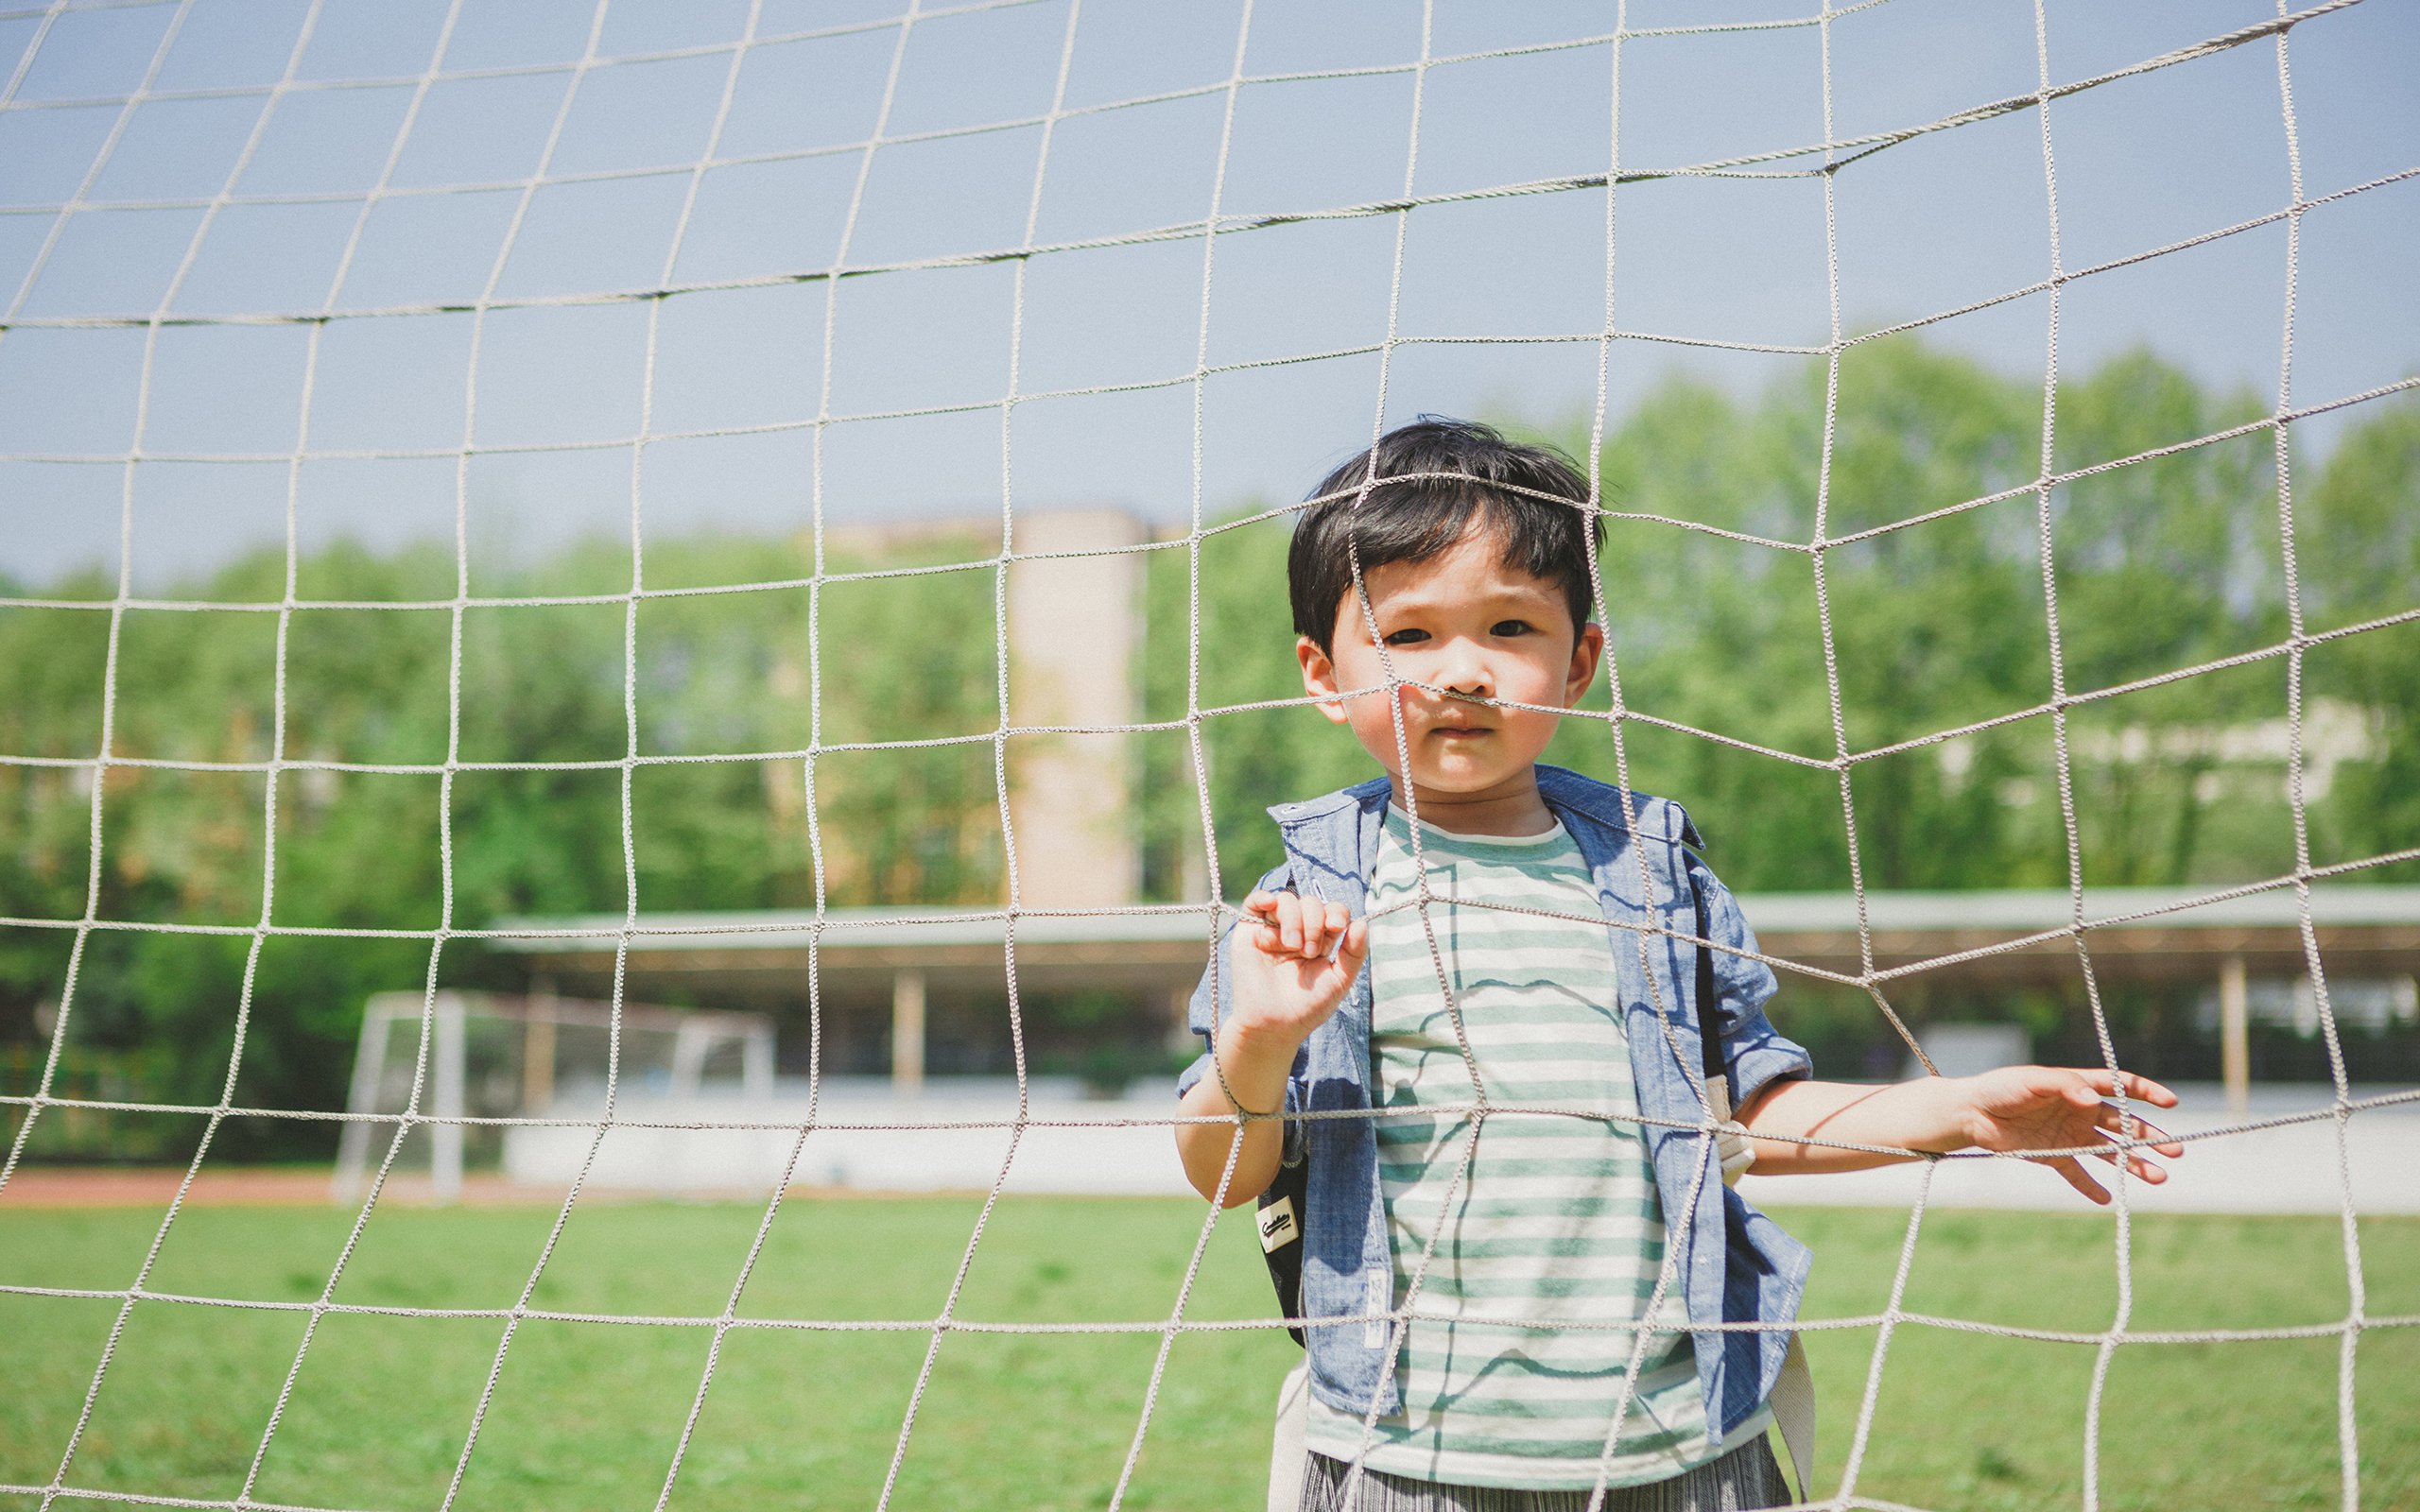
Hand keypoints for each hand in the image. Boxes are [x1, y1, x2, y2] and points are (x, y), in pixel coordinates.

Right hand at [1224, 890, 1368, 1054]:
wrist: (1273, 1025)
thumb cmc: (1306, 1007)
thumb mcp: (1339, 981)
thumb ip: (1354, 953)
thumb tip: (1361, 923)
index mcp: (1320, 940)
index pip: (1332, 911)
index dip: (1336, 913)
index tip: (1335, 927)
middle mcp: (1297, 931)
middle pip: (1311, 903)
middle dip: (1314, 922)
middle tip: (1309, 952)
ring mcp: (1273, 930)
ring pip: (1287, 900)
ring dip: (1293, 919)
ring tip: (1292, 945)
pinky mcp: (1249, 932)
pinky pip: (1254, 903)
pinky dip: (1263, 897)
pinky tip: (1270, 904)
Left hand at [1955, 1066, 2184, 1204]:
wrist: (1971, 1113)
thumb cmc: (2001, 1088)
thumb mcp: (2032, 1080)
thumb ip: (2064, 1086)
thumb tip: (2092, 1098)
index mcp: (2079, 1088)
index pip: (2121, 1087)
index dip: (2147, 1093)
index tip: (2171, 1103)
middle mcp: (2081, 1112)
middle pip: (2124, 1125)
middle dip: (2149, 1138)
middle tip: (2176, 1151)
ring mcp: (2070, 1135)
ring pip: (2109, 1152)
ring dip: (2133, 1164)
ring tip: (2158, 1178)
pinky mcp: (2054, 1156)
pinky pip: (2078, 1174)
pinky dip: (2091, 1187)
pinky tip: (2107, 1198)